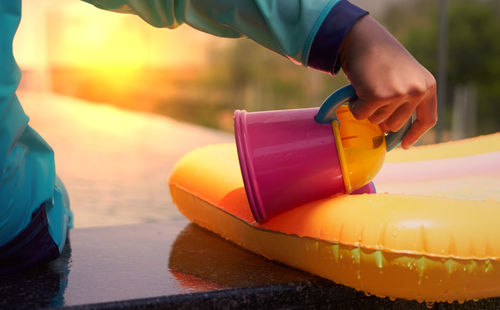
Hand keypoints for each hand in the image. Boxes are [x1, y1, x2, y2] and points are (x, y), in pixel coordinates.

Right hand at [339, 15, 436, 148]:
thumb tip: (390, 130)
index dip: (415, 135)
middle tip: (373, 98)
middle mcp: (417, 91)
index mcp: (427, 86)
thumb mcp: (404, 77)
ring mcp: (398, 94)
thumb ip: (406, 99)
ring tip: (368, 87)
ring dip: (367, 109)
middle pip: (396, 125)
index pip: (428, 119)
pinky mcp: (378, 96)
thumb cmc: (381, 57)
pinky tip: (358, 89)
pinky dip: (355, 106)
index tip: (404, 145)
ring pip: (377, 121)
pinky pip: (362, 115)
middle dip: (381, 116)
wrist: (364, 40)